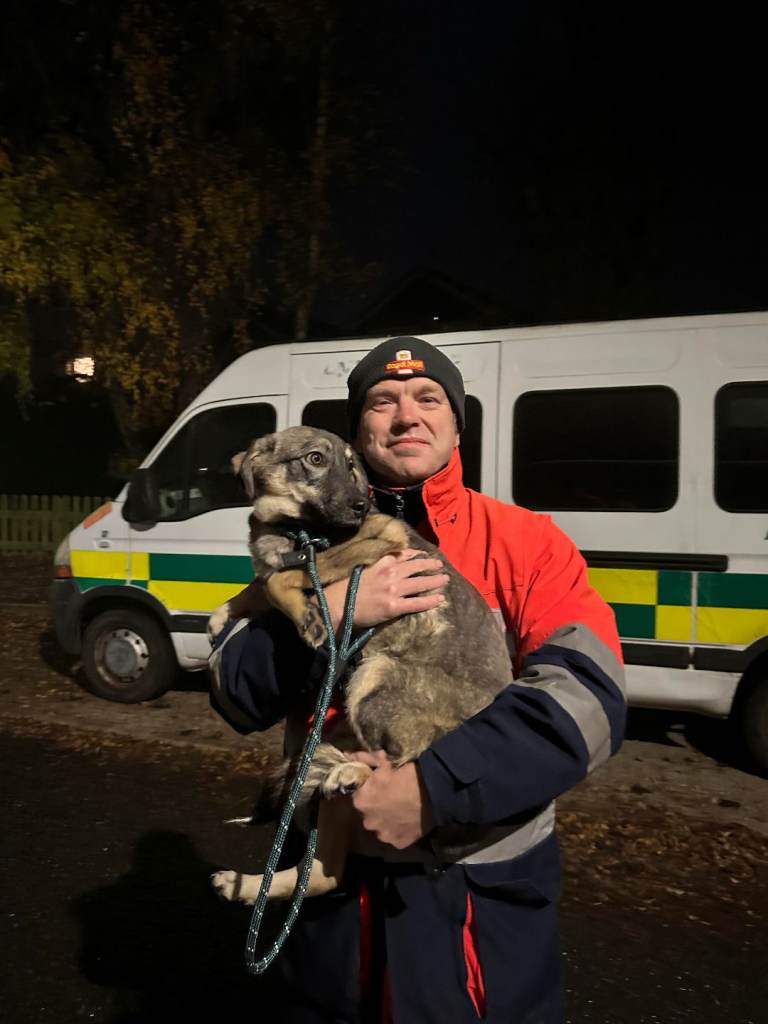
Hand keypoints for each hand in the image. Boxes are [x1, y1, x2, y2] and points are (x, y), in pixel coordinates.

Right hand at [322, 549, 448, 631]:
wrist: (338, 605)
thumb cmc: (346, 588)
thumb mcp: (364, 569)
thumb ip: (379, 566)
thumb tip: (391, 564)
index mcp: (382, 563)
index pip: (404, 555)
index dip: (417, 555)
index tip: (425, 555)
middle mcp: (391, 574)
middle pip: (417, 567)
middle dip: (431, 566)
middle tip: (440, 566)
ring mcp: (394, 590)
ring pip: (421, 584)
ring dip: (435, 581)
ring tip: (445, 580)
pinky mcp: (394, 606)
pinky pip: (417, 603)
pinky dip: (430, 601)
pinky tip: (440, 599)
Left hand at [348, 750, 433, 849]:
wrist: (434, 792)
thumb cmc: (406, 775)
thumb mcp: (383, 762)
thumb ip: (363, 759)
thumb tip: (346, 755)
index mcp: (361, 801)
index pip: (359, 796)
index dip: (369, 790)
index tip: (380, 786)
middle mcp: (367, 821)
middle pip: (369, 813)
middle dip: (377, 806)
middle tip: (392, 797)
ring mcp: (383, 835)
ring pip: (380, 826)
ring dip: (386, 819)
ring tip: (401, 810)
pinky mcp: (398, 843)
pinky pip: (395, 836)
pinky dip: (399, 830)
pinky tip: (407, 821)